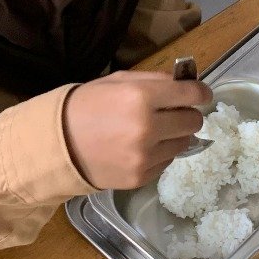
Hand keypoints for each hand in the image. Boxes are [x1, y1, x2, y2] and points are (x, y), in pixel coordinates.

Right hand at [63, 71, 211, 190]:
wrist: (57, 144)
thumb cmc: (86, 106)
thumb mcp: (117, 81)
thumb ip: (153, 80)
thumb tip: (184, 83)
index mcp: (141, 97)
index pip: (191, 94)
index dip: (201, 93)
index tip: (202, 94)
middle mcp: (148, 128)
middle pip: (193, 122)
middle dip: (187, 115)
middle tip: (174, 113)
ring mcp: (145, 156)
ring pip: (183, 144)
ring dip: (175, 136)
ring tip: (154, 132)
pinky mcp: (141, 177)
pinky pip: (166, 162)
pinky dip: (159, 154)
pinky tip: (140, 148)